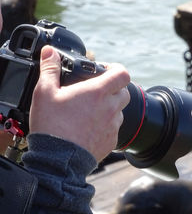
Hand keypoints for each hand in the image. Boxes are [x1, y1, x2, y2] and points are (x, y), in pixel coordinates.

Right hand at [29, 46, 130, 161]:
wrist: (58, 161)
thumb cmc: (52, 126)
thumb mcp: (45, 93)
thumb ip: (50, 69)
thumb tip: (50, 52)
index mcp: (98, 92)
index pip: (123, 73)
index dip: (116, 68)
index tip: (105, 70)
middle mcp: (111, 108)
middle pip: (123, 91)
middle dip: (113, 88)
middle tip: (96, 90)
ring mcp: (113, 125)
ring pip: (119, 110)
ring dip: (109, 107)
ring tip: (89, 111)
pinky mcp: (112, 140)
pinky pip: (114, 128)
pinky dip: (106, 125)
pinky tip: (89, 127)